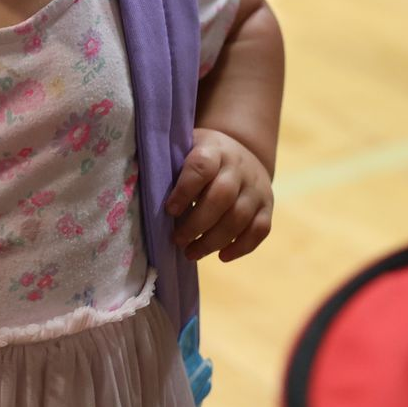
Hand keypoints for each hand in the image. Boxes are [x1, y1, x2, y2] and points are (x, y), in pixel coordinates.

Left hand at [165, 128, 272, 261]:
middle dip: (197, 223)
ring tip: (191, 253)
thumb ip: (170, 168)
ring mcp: (256, 188)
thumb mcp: (185, 151)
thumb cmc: (201, 158)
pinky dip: (242, 247)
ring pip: (239, 217)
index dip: (185, 190)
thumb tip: (141, 193)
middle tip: (177, 240)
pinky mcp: (267, 206)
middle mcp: (239, 167)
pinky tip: (221, 256)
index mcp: (214, 150)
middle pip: (222, 197)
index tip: (169, 210)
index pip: (202, 167)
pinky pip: (260, 229)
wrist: (242, 152)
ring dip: (213, 240)